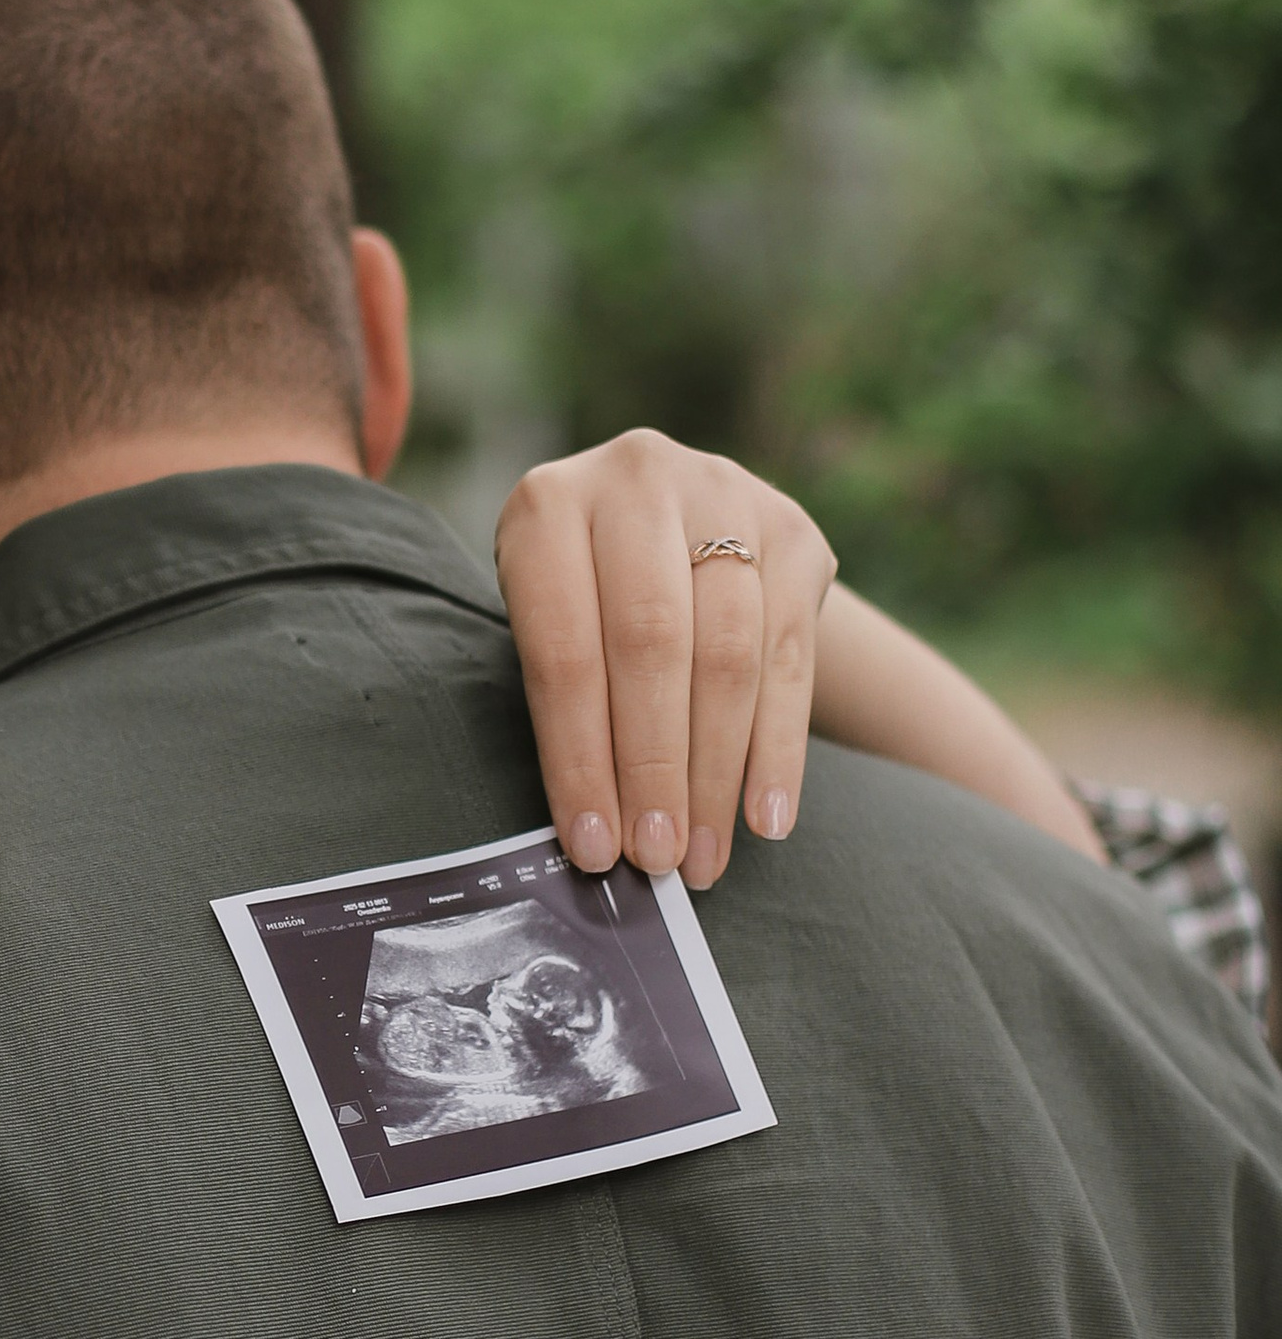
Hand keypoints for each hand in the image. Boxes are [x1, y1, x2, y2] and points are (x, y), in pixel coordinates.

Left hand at [493, 430, 838, 887]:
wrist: (673, 520)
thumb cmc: (582, 597)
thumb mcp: (546, 621)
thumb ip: (563, 704)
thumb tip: (594, 838)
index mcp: (547, 506)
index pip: (564, 650)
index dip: (580, 758)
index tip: (593, 847)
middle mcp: (637, 479)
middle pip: (652, 648)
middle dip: (655, 770)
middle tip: (658, 860)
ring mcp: (724, 493)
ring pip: (729, 655)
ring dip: (717, 773)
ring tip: (704, 858)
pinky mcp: (793, 529)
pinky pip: (791, 657)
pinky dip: (777, 749)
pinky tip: (765, 818)